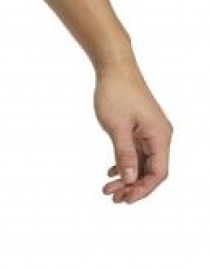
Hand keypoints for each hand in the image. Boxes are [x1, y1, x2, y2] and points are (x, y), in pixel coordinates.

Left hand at [93, 58, 172, 203]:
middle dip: (133, 186)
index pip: (158, 173)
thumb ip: (124, 154)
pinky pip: (137, 153)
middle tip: (111, 196)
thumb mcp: (116, 127)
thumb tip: (130, 179)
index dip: (143, 189)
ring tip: (108, 189)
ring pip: (142, 163)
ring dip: (127, 177)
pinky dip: (125, 164)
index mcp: (160, 136)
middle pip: (151, 171)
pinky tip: (112, 173)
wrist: (114, 69)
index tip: (125, 199)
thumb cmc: (116, 93)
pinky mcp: (140, 128)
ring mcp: (150, 132)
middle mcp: (159, 136)